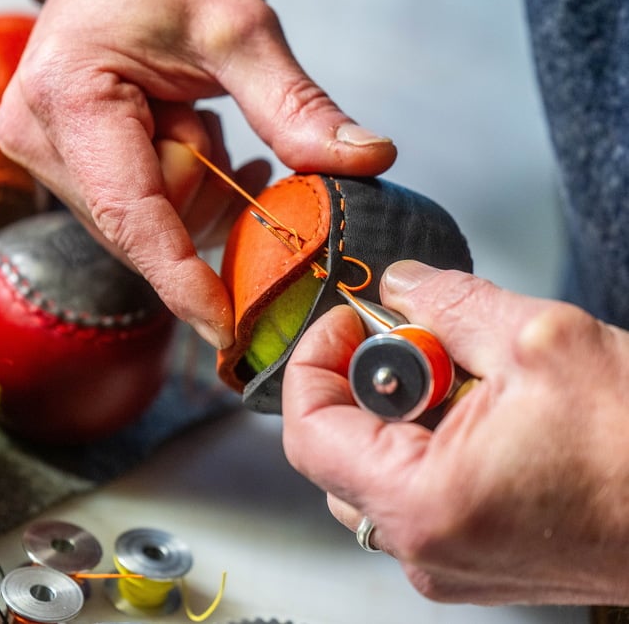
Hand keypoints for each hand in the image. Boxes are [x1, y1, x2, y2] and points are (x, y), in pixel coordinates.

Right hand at [0, 0, 396, 348]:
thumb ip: (293, 105)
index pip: (134, 218)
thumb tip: (363, 161)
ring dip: (193, 186)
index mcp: (71, 101)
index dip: (184, 282)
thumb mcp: (235, 26)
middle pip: (146, 227)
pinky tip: (196, 142)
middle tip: (215, 128)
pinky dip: (181, 188)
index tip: (229, 331)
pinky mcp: (65, 163)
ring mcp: (47, 156)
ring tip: (196, 119)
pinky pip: (139, 212)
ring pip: (146, 226)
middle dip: (203, 192)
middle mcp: (42, 140)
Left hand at [281, 260, 628, 604]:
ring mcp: (449, 563)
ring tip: (467, 383)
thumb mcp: (542, 342)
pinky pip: (419, 495)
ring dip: (403, 414)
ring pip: (377, 473)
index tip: (347, 322)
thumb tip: (403, 287)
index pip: (309, 432)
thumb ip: (449, 304)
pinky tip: (485, 418)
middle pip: (338, 452)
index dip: (316, 362)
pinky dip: (431, 446)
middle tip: (418, 344)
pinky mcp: (477, 560)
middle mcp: (425, 549)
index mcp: (424, 503)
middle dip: (366, 384)